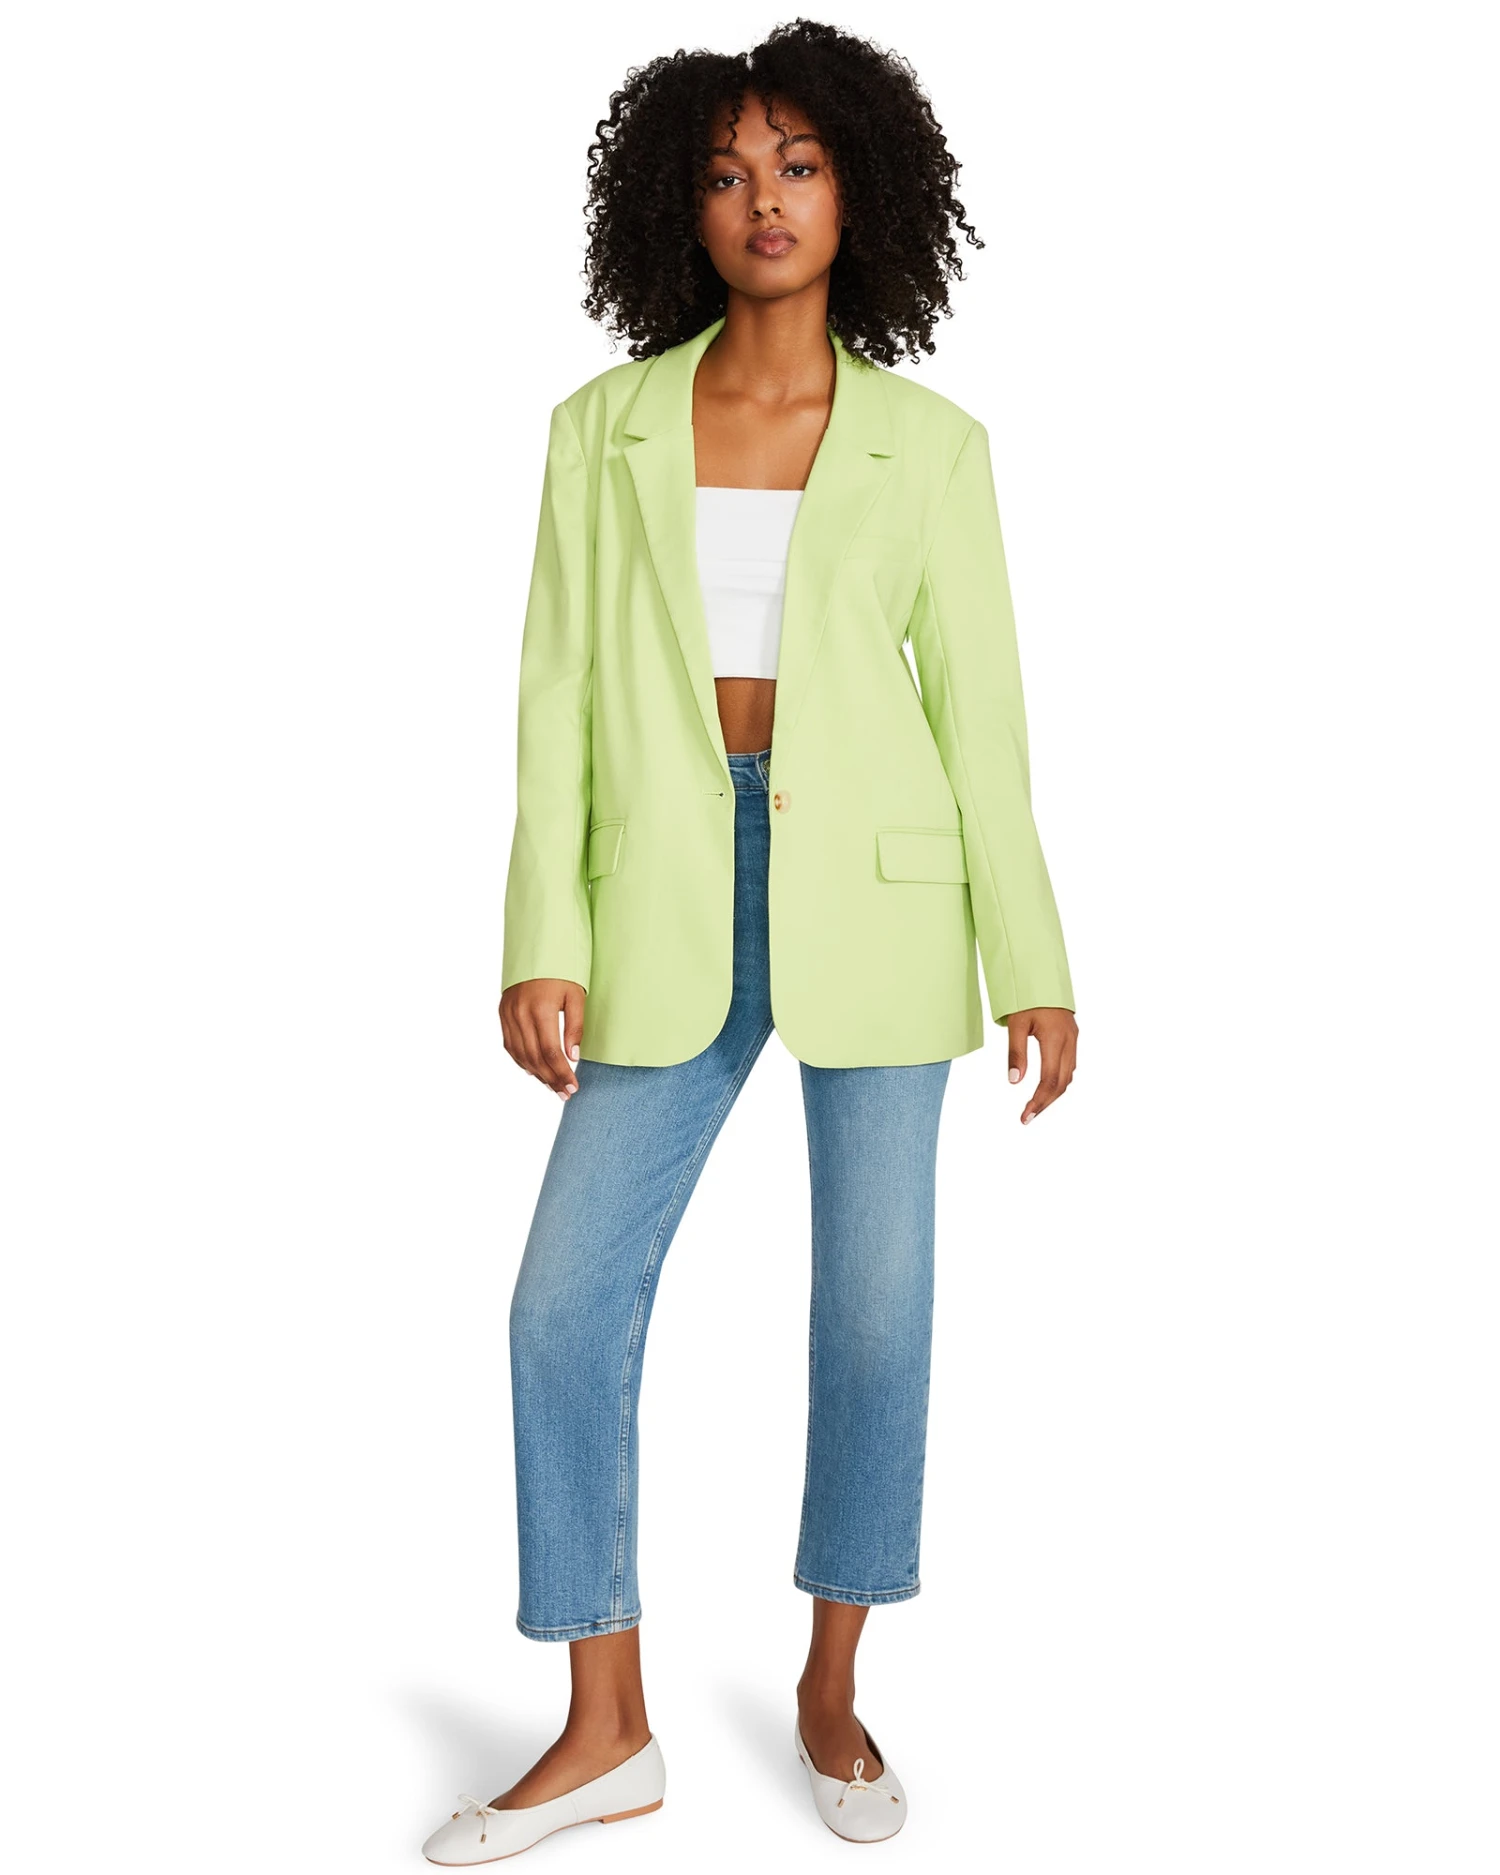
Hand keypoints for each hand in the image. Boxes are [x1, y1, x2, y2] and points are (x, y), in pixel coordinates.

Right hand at [499, 979, 585, 1098]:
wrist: (537, 948)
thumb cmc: (563, 970)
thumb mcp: (576, 995)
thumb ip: (575, 1026)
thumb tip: (573, 1056)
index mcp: (541, 1009)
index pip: (551, 1052)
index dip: (562, 1073)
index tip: (573, 1088)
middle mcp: (520, 1014)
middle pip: (534, 1058)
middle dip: (551, 1079)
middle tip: (565, 1093)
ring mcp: (508, 1014)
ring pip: (520, 1054)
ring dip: (536, 1074)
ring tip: (552, 1086)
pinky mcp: (503, 1013)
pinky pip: (510, 1045)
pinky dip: (522, 1060)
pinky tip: (534, 1070)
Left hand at [1006, 1006, 1078, 1123]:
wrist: (1042, 974)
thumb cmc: (1026, 996)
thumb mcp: (1016, 1023)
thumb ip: (1016, 1053)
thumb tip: (1014, 1081)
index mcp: (1055, 1039)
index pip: (1049, 1080)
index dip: (1038, 1101)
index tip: (1025, 1116)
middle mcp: (1069, 1041)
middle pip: (1061, 1083)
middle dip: (1045, 1102)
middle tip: (1028, 1117)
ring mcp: (1073, 1039)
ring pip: (1068, 1075)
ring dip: (1053, 1093)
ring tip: (1035, 1105)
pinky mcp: (1072, 1036)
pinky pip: (1069, 1065)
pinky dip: (1059, 1080)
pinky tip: (1047, 1085)